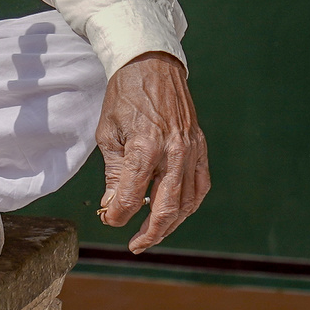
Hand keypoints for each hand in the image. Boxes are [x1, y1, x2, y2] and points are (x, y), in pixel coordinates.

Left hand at [96, 51, 209, 251]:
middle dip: (149, 232)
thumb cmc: (124, 97)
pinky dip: (190, 204)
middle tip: (135, 244)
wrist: (151, 65)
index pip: (133, 196)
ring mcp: (191, 150)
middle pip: (167, 208)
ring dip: (171, 223)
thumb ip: (114, 173)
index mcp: (145, 147)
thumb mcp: (108, 133)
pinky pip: (201, 185)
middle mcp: (173, 152)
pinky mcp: (201, 147)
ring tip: (152, 233)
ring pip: (188, 202)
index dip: (120, 215)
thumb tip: (113, 206)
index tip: (110, 220)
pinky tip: (176, 212)